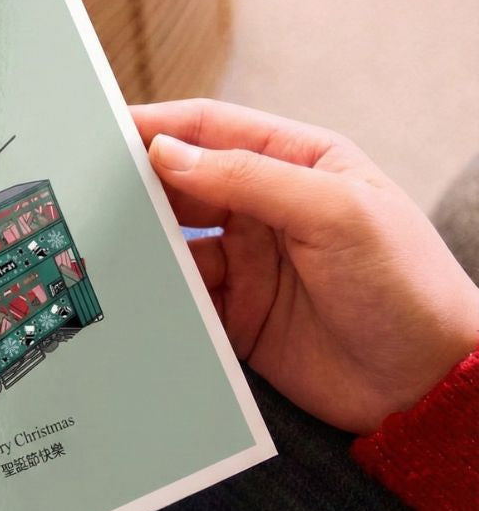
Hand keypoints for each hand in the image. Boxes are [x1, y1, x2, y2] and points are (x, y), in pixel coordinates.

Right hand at [131, 99, 478, 433]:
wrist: (424, 384)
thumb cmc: (405, 284)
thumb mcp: (336, 213)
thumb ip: (252, 178)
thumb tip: (169, 154)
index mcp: (298, 164)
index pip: (215, 131)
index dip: (160, 127)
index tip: (108, 131)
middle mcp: (267, 211)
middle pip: (186, 188)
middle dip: (139, 190)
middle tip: (86, 193)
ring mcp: (249, 266)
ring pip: (177, 248)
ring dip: (145, 249)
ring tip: (104, 250)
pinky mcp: (237, 318)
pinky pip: (184, 301)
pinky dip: (158, 300)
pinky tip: (136, 299)